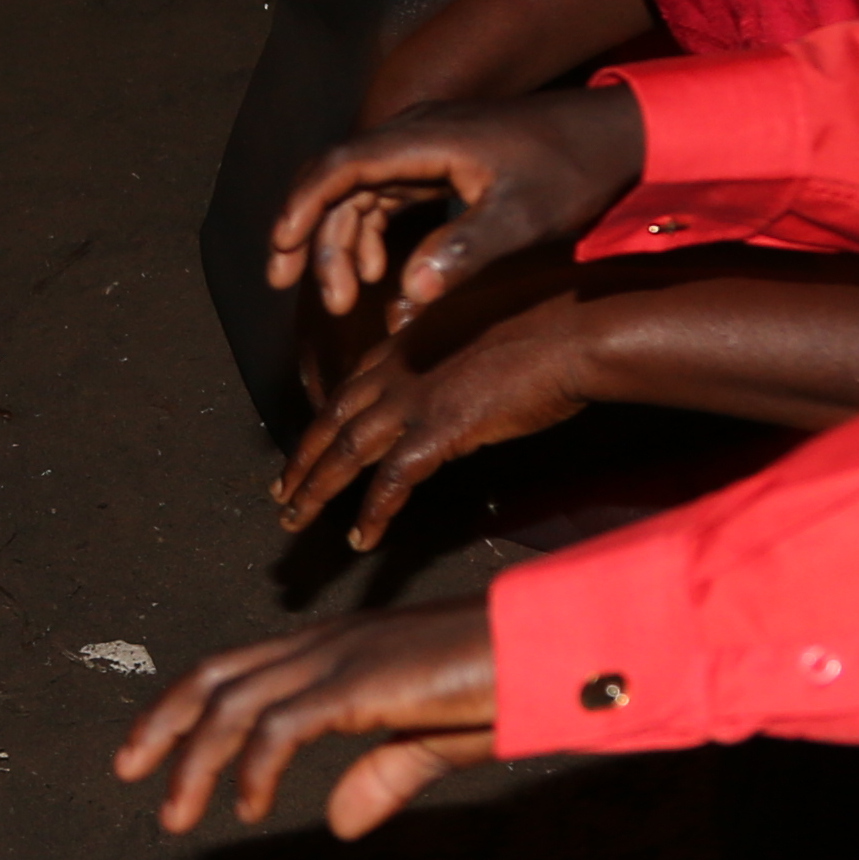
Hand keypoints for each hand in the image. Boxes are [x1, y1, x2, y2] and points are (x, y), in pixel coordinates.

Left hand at [115, 604, 497, 838]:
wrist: (554, 648)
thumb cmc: (504, 683)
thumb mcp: (434, 740)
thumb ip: (384, 776)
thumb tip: (338, 822)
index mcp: (337, 650)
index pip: (238, 671)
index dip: (186, 708)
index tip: (150, 753)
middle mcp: (327, 645)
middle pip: (216, 676)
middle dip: (164, 722)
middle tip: (126, 772)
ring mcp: (342, 659)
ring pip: (237, 704)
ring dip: (196, 760)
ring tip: (178, 815)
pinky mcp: (363, 683)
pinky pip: (285, 725)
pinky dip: (254, 767)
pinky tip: (244, 807)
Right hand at [272, 78, 645, 318]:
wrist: (618, 137)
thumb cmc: (573, 172)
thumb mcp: (523, 219)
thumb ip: (464, 251)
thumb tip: (407, 293)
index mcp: (426, 137)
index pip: (340, 166)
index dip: (302, 209)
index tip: (282, 254)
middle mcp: (416, 132)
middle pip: (339, 182)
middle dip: (312, 237)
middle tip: (302, 292)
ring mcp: (426, 145)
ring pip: (358, 192)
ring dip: (342, 242)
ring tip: (343, 300)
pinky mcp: (440, 161)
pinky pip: (384, 196)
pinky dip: (370, 234)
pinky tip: (378, 275)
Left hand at [278, 294, 600, 550]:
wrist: (577, 329)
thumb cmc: (550, 320)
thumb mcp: (485, 321)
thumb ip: (454, 345)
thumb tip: (453, 363)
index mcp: (408, 338)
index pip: (351, 384)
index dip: (326, 418)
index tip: (311, 442)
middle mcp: (399, 365)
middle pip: (332, 418)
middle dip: (301, 459)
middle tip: (281, 491)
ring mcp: (414, 397)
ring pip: (344, 451)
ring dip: (315, 489)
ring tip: (294, 521)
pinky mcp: (439, 429)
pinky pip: (391, 481)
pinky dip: (373, 513)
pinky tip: (362, 539)